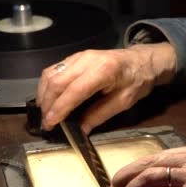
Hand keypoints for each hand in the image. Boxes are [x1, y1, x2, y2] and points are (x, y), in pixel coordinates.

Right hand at [37, 42, 176, 132]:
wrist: (141, 60)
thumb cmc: (137, 81)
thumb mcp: (124, 102)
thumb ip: (100, 114)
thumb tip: (80, 130)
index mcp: (102, 71)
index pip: (73, 91)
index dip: (59, 109)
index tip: (50, 124)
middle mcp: (86, 60)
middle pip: (56, 81)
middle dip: (47, 104)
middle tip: (46, 123)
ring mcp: (78, 56)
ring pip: (50, 74)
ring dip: (44, 95)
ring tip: (45, 113)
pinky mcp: (74, 57)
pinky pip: (54, 69)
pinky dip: (47, 85)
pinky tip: (49, 99)